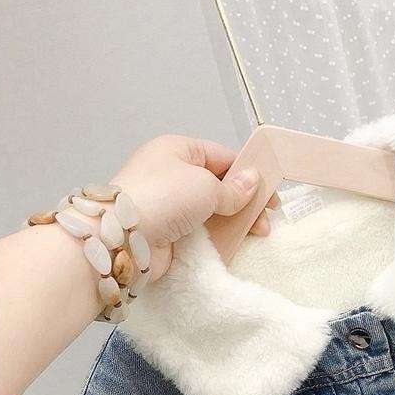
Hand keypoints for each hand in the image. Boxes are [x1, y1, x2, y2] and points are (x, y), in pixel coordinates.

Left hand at [109, 135, 279, 279]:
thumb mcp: (207, 186)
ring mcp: (169, 205)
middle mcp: (172, 174)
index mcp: (178, 150)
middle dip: (245, 203)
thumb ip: (233, 189)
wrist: (124, 237)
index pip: (222, 157)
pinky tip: (236, 244)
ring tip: (256, 235)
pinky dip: (219, 237)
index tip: (270, 195)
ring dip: (235, 222)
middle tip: (265, 221)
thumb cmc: (164, 197)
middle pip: (219, 186)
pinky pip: (202, 232)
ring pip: (212, 211)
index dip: (249, 174)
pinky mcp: (169, 232)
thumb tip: (252, 182)